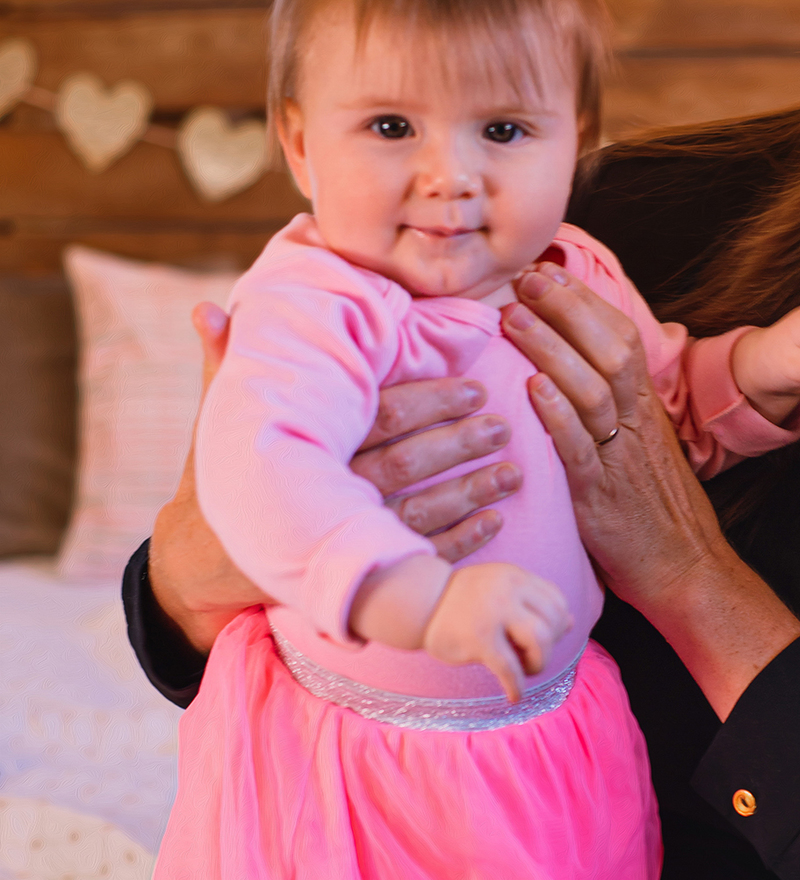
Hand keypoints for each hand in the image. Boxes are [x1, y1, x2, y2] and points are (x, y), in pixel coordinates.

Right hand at [148, 302, 523, 653]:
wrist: (205, 561)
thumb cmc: (224, 475)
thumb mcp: (220, 420)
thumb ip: (223, 363)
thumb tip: (207, 306)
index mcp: (306, 445)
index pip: (381, 416)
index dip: (431, 401)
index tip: (475, 389)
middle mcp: (329, 491)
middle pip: (407, 463)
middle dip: (460, 444)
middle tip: (503, 426)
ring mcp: (344, 536)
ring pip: (420, 514)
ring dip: (471, 493)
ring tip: (514, 473)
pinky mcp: (356, 573)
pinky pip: (417, 558)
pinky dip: (458, 543)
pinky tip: (493, 523)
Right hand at [423, 563, 572, 703]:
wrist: (418, 604)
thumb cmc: (461, 602)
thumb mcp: (500, 591)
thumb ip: (532, 601)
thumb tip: (570, 622)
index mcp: (515, 576)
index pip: (557, 602)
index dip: (557, 625)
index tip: (542, 640)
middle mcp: (508, 590)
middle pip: (553, 624)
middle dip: (549, 648)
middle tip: (530, 658)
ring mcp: (493, 613)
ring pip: (540, 642)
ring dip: (538, 664)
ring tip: (524, 670)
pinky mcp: (479, 639)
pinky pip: (509, 668)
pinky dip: (516, 687)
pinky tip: (514, 697)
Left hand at [501, 265, 799, 721]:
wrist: (687, 572)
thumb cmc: (653, 510)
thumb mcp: (638, 447)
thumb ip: (611, 407)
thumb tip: (571, 368)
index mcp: (644, 409)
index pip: (619, 337)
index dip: (582, 301)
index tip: (545, 272)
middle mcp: (636, 424)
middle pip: (608, 349)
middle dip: (566, 308)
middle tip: (524, 279)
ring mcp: (621, 459)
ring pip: (592, 390)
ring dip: (552, 349)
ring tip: (515, 319)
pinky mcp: (604, 499)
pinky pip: (582, 451)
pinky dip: (558, 417)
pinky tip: (534, 390)